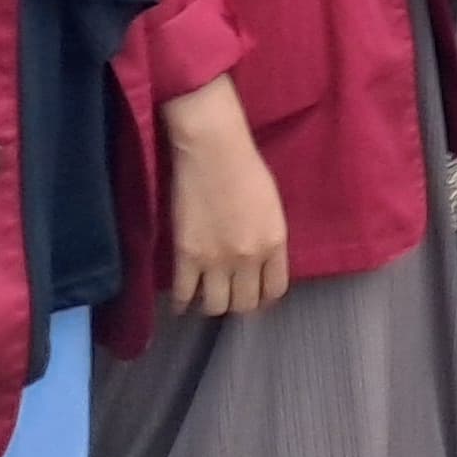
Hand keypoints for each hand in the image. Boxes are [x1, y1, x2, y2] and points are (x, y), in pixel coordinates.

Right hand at [159, 75, 290, 316]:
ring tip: (206, 295)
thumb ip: (268, 238)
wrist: (212, 150)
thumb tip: (260, 263)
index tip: (255, 296)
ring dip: (212, 304)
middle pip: (245, 304)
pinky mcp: (187, 256)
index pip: (275, 290)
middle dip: (238, 303)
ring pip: (216, 307)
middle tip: (229, 295)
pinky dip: (181, 303)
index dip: (264, 298)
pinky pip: (184, 295)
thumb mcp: (271, 206)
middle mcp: (249, 258)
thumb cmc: (246, 167)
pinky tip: (181, 302)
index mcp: (275, 242)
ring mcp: (217, 260)